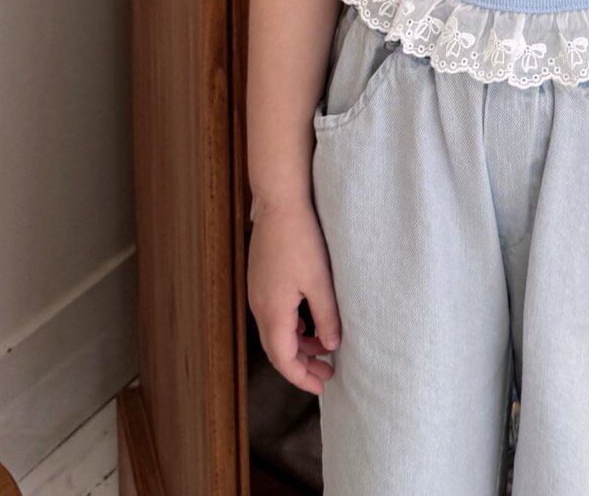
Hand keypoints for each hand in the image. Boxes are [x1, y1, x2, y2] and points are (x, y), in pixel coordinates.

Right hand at [247, 200, 341, 395]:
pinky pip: (274, 314)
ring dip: (297, 344)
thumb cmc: (301, 239)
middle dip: (301, 365)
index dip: (302, 377)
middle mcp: (259, 306)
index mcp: (273, 312)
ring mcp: (258, 292)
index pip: (284, 359)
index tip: (322, 386)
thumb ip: (326, 317)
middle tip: (327, 372)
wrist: (280, 202)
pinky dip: (291, 325)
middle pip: (277, 349)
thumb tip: (331, 346)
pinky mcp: (261, 279)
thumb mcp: (320, 282)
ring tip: (323, 346)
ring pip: (276, 331)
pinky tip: (308, 319)